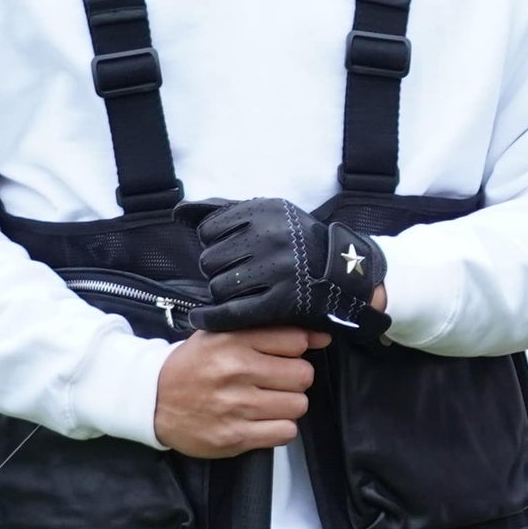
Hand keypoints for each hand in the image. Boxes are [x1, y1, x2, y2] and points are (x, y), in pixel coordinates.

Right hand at [154, 327, 319, 455]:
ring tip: (266, 402)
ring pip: (298, 405)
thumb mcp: (221, 336)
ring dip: (288, 405)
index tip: (287, 355)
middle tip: (274, 382)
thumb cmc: (194, 366)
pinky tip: (262, 421)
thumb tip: (322, 336)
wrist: (151, 400)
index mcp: (232, 341)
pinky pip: (286, 432)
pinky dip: (279, 428)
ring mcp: (235, 406)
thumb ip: (269, 332)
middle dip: (294, 379)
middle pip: (303, 375)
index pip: (296, 340)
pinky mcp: (235, 436)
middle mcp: (235, 372)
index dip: (298, 349)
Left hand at [195, 198, 389, 335]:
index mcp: (266, 212)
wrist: (347, 271)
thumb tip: (179, 212)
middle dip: (216, 268)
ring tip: (236, 290)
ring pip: (218, 285)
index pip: (210, 230)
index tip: (229, 251)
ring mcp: (277, 270)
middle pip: (210, 260)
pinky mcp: (280, 301)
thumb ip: (224, 209)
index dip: (214, 243)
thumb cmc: (300, 242)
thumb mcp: (270, 214)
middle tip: (234, 273)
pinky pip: (231, 312)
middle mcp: (270, 238)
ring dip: (221, 291)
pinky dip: (211, 317)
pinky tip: (202, 318)